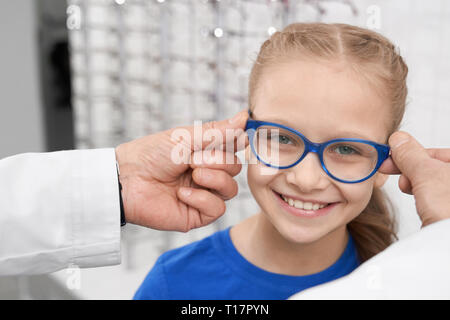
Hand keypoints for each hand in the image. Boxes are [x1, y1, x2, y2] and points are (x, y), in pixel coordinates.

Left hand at [115, 110, 248, 231]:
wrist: (128, 179)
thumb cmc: (152, 153)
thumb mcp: (186, 137)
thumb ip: (218, 131)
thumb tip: (245, 116)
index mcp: (205, 153)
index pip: (235, 148)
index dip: (237, 143)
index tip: (235, 137)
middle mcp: (207, 174)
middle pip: (236, 168)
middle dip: (218, 161)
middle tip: (193, 160)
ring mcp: (203, 195)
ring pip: (231, 189)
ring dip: (213, 179)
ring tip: (191, 174)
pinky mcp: (197, 215)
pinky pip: (218, 208)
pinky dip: (202, 198)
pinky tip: (182, 194)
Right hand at [379, 131, 449, 226]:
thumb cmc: (449, 210)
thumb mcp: (426, 173)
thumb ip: (411, 155)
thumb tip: (399, 140)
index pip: (437, 153)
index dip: (411, 154)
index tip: (391, 159)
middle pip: (436, 168)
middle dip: (412, 171)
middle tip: (396, 175)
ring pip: (436, 184)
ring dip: (417, 184)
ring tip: (407, 189)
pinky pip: (439, 199)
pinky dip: (425, 198)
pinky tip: (418, 203)